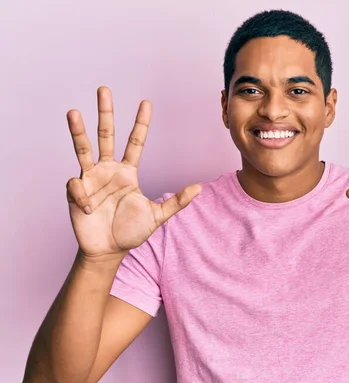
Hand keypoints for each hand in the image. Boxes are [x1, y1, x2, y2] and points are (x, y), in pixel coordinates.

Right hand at [66, 87, 200, 259]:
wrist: (108, 250)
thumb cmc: (131, 232)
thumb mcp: (157, 216)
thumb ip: (177, 202)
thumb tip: (199, 188)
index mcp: (128, 172)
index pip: (136, 142)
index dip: (140, 124)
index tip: (146, 103)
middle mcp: (109, 169)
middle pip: (107, 135)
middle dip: (106, 113)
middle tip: (104, 89)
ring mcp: (91, 178)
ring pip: (83, 148)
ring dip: (78, 131)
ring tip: (73, 112)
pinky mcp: (76, 190)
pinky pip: (76, 184)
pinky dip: (83, 195)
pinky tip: (89, 209)